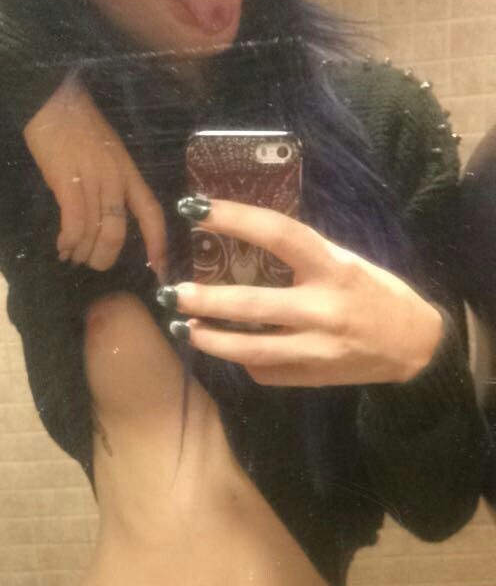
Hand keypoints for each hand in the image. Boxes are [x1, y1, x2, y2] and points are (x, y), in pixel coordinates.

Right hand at [23, 77, 167, 278]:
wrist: (53, 100)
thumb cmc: (79, 128)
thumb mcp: (108, 155)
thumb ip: (113, 185)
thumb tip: (107, 221)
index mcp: (129, 174)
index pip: (151, 213)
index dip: (158, 243)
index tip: (159, 269)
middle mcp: (115, 179)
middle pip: (118, 233)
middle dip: (103, 257)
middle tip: (90, 262)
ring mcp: (92, 179)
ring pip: (94, 232)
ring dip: (81, 251)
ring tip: (70, 255)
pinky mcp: (67, 180)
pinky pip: (74, 222)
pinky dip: (68, 240)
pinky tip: (62, 246)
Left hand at [168, 197, 443, 386]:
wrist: (413, 346)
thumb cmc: (376, 295)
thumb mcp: (346, 263)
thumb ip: (302, 258)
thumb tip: (243, 248)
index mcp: (334, 268)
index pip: (278, 234)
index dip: (235, 218)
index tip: (196, 208)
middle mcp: (324, 310)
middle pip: (252, 305)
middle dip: (205, 300)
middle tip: (172, 292)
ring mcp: (316, 349)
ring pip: (251, 349)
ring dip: (211, 340)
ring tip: (183, 327)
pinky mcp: (311, 377)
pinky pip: (265, 370)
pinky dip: (241, 359)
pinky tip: (224, 349)